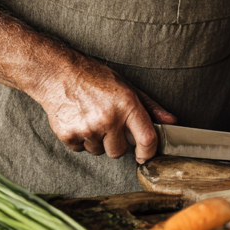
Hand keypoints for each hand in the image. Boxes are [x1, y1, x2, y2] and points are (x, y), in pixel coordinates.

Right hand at [35, 56, 176, 163]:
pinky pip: (80, 149)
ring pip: (99, 152)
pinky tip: (79, 121)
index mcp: (126, 105)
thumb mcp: (127, 87)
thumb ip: (149, 107)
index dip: (149, 152)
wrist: (58, 74)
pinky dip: (81, 140)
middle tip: (110, 125)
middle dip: (117, 143)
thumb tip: (171, 121)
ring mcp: (87, 129)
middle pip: (119, 151)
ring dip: (98, 141)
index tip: (146, 155)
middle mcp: (108, 119)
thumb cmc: (95, 78)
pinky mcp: (69, 135)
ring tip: (92, 119)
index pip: (146, 139)